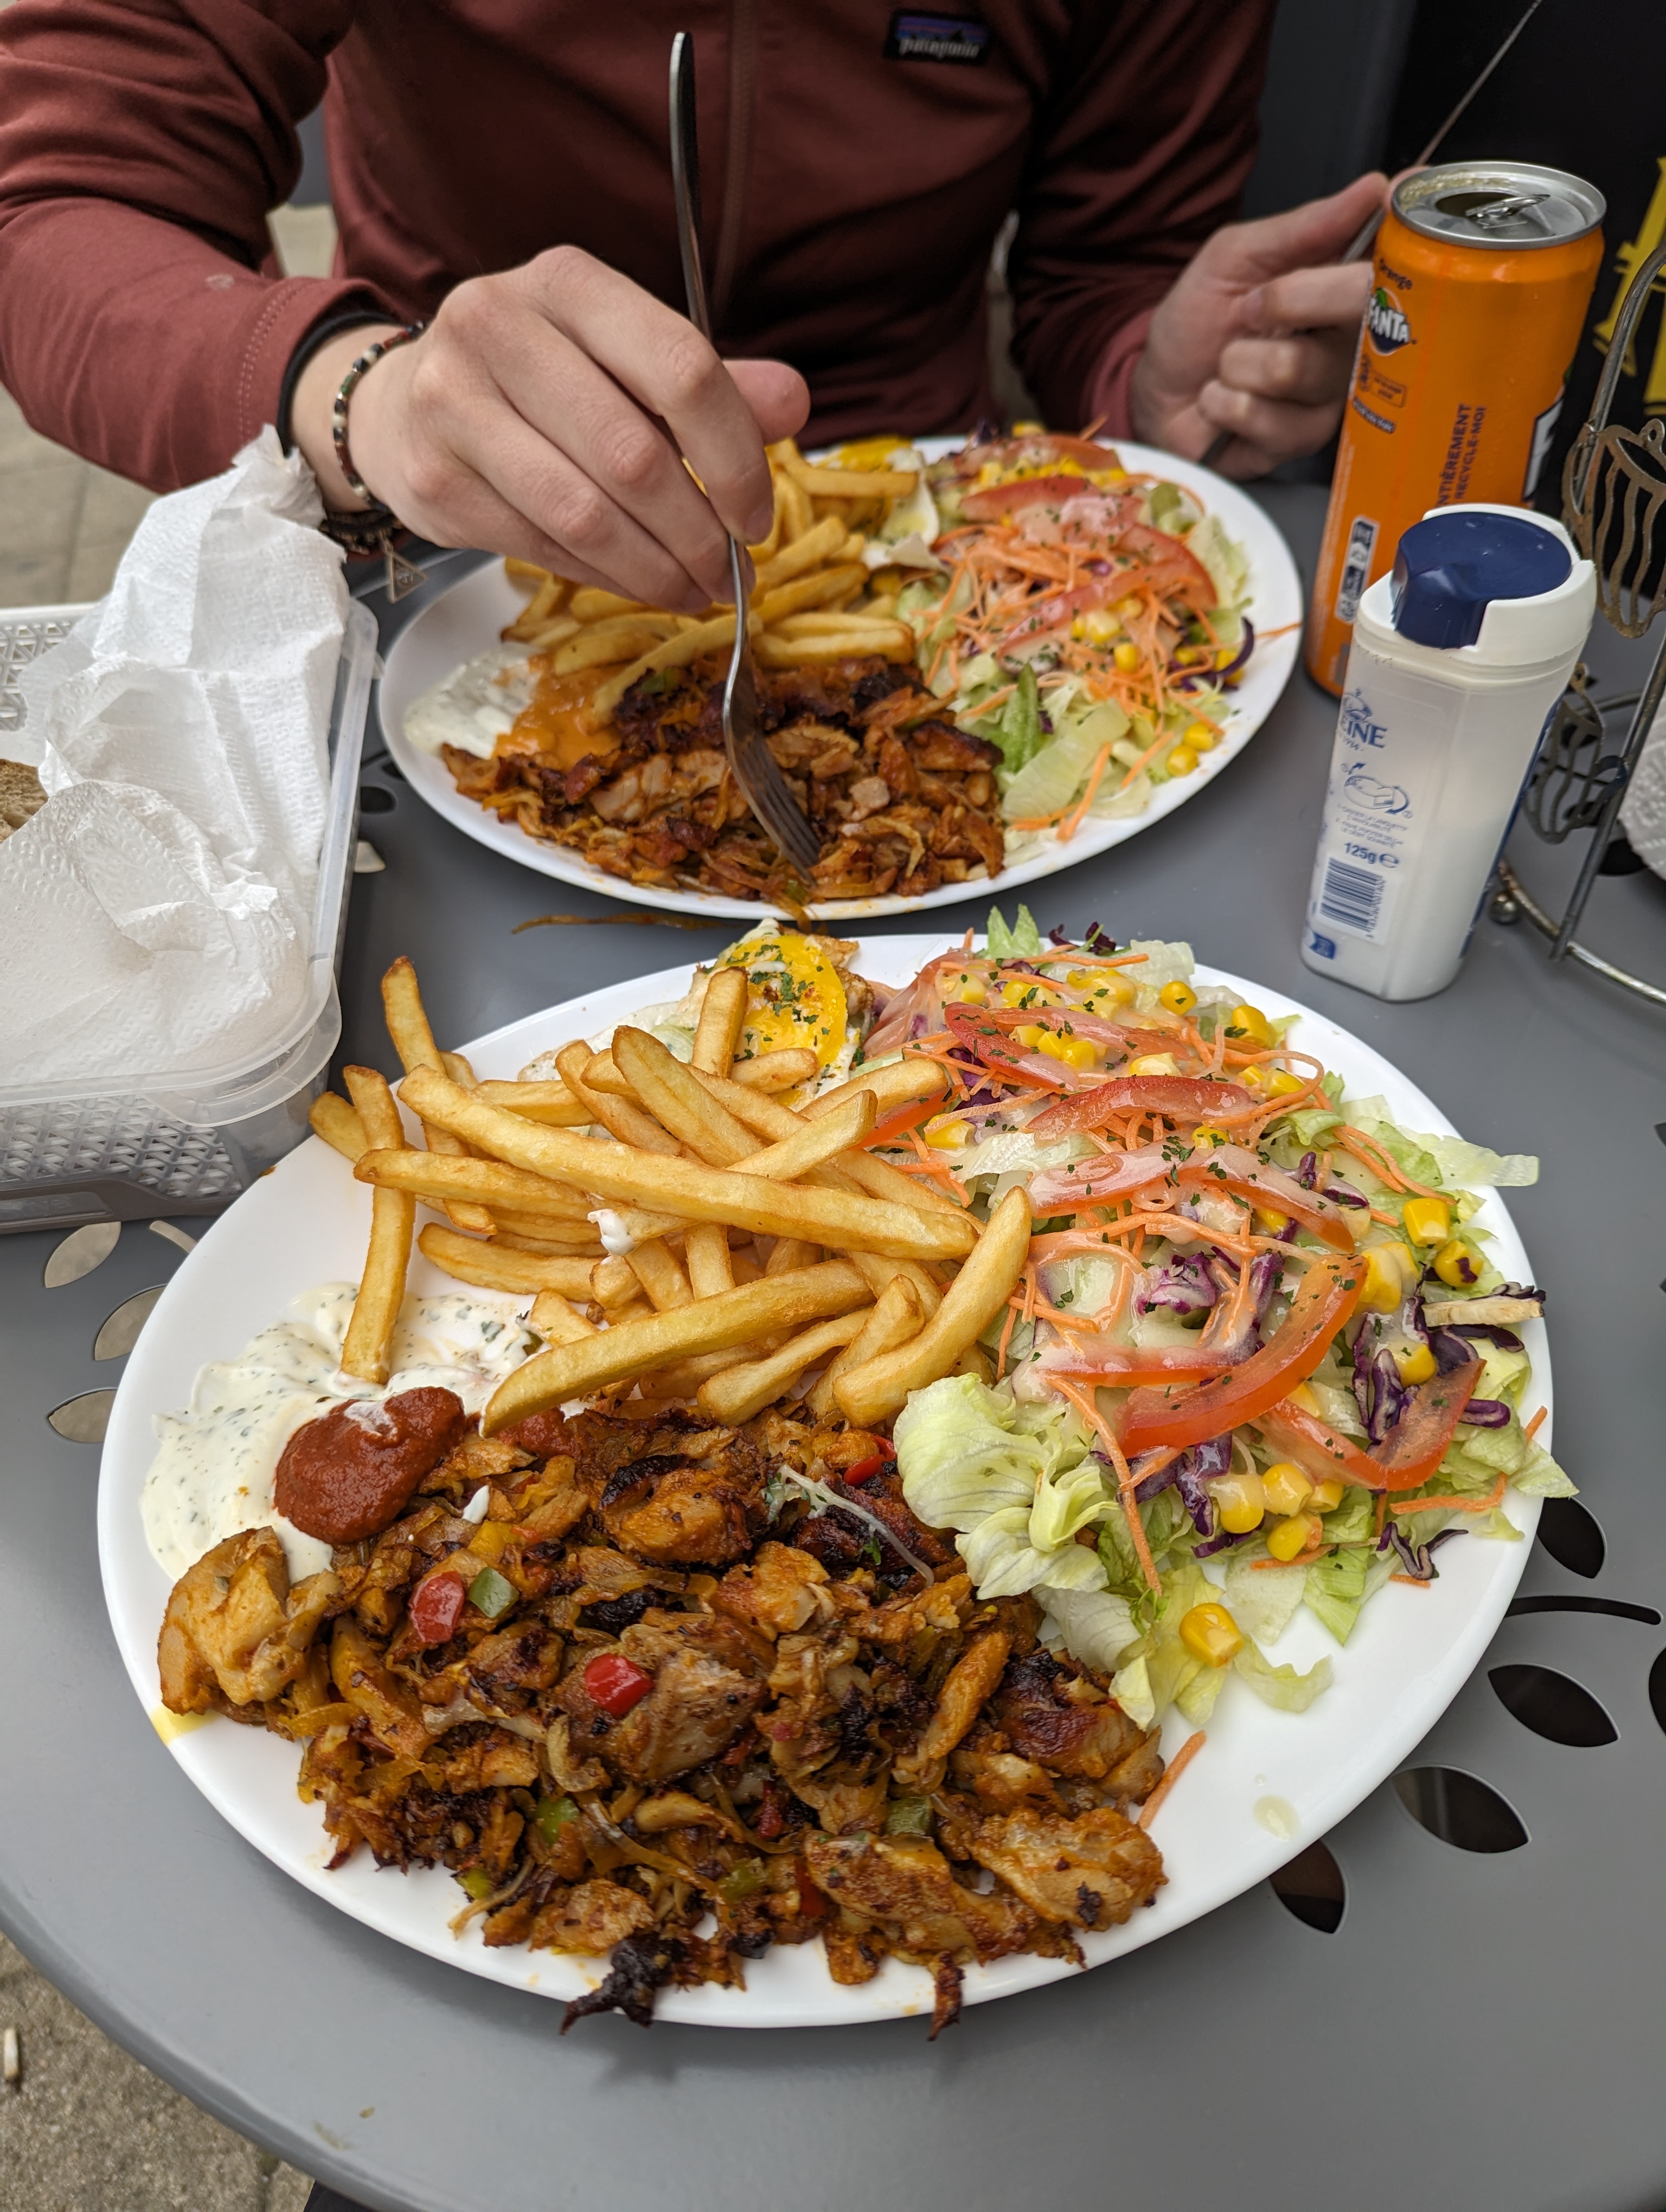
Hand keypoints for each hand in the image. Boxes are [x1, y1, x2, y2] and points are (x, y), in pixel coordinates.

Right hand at [290, 247, 808, 609]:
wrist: (404, 403)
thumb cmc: (537, 381)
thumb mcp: (622, 358)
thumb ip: (708, 382)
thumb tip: (794, 403)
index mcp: (567, 282)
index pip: (681, 367)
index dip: (735, 455)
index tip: (757, 515)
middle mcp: (499, 325)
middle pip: (634, 454)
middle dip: (698, 532)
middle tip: (731, 572)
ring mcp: (455, 402)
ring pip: (586, 513)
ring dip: (655, 569)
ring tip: (694, 590)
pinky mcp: (435, 478)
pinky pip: (543, 547)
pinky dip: (604, 577)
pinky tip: (636, 583)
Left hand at [1130, 172, 1388, 478]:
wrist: (1155, 391)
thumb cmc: (1198, 323)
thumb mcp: (1235, 257)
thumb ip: (1303, 227)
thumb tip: (1374, 188)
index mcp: (1343, 288)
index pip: (1397, 261)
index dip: (1398, 242)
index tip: (1385, 212)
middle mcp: (1351, 342)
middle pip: (1361, 308)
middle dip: (1288, 300)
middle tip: (1250, 310)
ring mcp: (1330, 397)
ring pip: (1299, 368)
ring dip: (1240, 362)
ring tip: (1226, 366)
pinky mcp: (1302, 443)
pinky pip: (1271, 419)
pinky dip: (1226, 403)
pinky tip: (1220, 402)